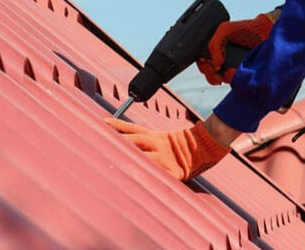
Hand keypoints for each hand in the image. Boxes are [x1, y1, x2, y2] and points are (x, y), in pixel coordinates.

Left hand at [105, 117, 229, 179]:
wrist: (203, 148)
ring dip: (130, 159)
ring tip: (114, 161)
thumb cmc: (176, 146)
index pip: (131, 128)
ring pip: (145, 157)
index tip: (101, 122)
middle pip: (135, 140)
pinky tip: (138, 182)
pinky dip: (150, 179)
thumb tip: (116, 136)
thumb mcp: (158, 139)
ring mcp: (165, 158)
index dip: (116, 125)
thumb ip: (141, 139)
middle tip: (101, 140)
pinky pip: (160, 176)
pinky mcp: (173, 172)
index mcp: (153, 136)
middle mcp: (157, 144)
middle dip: (119, 140)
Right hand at [195, 11, 274, 84]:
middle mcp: (222, 58)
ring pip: (220, 79)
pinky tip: (234, 71)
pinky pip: (233, 80)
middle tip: (215, 70)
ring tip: (229, 70)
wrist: (264, 31)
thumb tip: (215, 62)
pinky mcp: (241, 72)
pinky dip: (232, 77)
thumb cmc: (245, 28)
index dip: (203, 64)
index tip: (207, 63)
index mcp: (215, 48)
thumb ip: (215, 43)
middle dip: (210, 74)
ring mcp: (231, 66)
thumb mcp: (225, 29)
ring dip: (221, 77)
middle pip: (209, 73)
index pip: (202, 60)